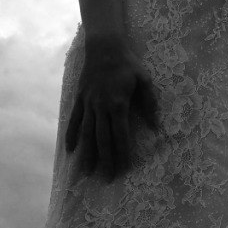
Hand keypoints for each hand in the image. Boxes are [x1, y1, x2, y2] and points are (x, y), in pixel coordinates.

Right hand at [65, 35, 158, 180]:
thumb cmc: (128, 63)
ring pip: (86, 134)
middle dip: (105, 161)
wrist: (105, 46)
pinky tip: (70, 151)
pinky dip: (71, 137)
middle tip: (106, 180)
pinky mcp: (79, 100)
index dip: (122, 153)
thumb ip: (150, 105)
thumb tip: (157, 127)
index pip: (120, 135)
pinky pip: (73, 121)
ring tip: (86, 173)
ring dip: (86, 154)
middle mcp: (100, 107)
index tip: (124, 169)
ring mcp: (87, 104)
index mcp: (118, 104)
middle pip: (102, 139)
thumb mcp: (145, 81)